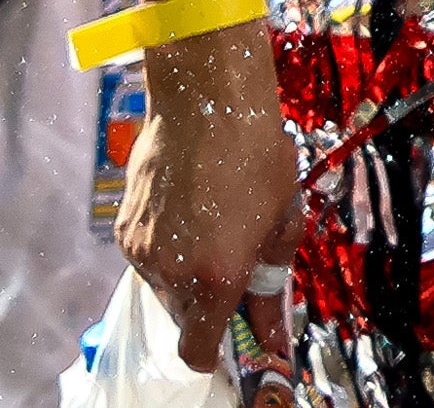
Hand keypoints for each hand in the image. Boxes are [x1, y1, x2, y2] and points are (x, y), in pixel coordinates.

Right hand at [117, 76, 297, 372]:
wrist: (208, 106)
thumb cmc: (259, 157)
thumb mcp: (283, 221)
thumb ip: (272, 282)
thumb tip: (271, 331)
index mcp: (217, 277)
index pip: (198, 349)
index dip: (214, 353)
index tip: (230, 343)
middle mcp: (172, 272)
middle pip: (185, 318)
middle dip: (210, 306)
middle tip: (236, 268)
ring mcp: (142, 252)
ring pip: (165, 286)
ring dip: (189, 273)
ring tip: (216, 225)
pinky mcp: (124, 230)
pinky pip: (147, 257)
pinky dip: (169, 249)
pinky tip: (192, 211)